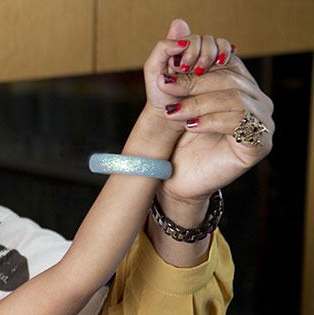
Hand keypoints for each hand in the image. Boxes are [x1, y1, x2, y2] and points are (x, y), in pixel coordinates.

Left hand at [149, 20, 274, 206]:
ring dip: (200, 103)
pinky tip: (191, 126)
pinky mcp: (259, 144)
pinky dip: (212, 121)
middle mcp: (256, 101)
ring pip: (236, 99)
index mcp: (239, 84)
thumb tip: (178, 22)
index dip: (198, 62)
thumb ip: (174, 61)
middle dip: (196, 82)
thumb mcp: (172, 96)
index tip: (168, 73)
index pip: (226, 60)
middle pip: (231, 79)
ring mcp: (261, 123)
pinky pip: (241, 123)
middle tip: (166, 90)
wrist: (175, 178)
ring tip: (175, 113)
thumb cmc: (175, 138)